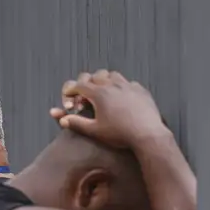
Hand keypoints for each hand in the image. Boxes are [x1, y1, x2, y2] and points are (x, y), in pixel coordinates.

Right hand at [49, 70, 169, 148]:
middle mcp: (113, 85)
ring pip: (112, 75)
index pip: (79, 85)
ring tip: (103, 94)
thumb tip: (63, 120)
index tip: (69, 97)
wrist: (147, 134)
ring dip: (104, 81)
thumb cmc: (120, 134)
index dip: (71, 90)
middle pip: (95, 75)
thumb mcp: (94, 131)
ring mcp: (128, 86)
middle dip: (87, 83)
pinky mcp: (140, 90)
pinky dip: (121, 87)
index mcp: (99, 94)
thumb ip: (77, 123)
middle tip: (85, 97)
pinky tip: (121, 99)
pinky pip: (128, 83)